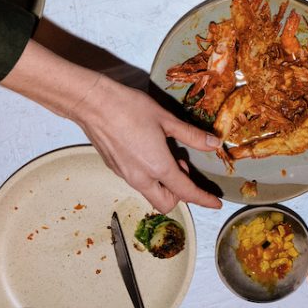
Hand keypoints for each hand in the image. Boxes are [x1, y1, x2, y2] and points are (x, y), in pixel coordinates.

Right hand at [67, 76, 223, 213]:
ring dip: (165, 183)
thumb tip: (214, 144)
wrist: (92, 104)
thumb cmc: (130, 108)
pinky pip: (138, 181)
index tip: (215, 204)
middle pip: (165, 202)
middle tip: (183, 167)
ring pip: (150, 193)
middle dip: (180, 194)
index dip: (203, 199)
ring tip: (167, 153)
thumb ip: (191, 136)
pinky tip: (150, 151)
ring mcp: (124, 175)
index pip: (186, 192)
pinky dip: (150, 175)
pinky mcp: (114, 168)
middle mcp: (140, 178)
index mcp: (157, 167)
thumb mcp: (167, 119)